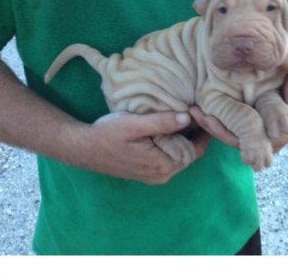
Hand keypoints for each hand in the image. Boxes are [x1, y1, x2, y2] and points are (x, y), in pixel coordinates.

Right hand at [64, 111, 209, 184]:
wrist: (84, 149)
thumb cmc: (108, 134)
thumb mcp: (135, 124)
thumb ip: (162, 122)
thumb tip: (187, 117)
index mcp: (163, 166)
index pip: (196, 151)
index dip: (202, 131)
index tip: (203, 112)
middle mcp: (162, 175)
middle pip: (190, 154)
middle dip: (195, 134)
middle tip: (197, 111)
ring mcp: (155, 176)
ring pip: (180, 156)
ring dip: (185, 139)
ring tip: (186, 116)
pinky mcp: (147, 172)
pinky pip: (169, 158)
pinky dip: (174, 144)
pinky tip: (171, 128)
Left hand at [189, 48, 287, 152]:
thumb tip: (277, 47)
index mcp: (283, 128)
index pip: (252, 140)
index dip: (228, 131)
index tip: (209, 117)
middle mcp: (271, 137)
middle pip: (238, 142)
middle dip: (215, 129)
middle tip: (194, 113)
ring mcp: (262, 134)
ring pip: (234, 137)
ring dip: (214, 126)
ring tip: (192, 111)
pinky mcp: (256, 128)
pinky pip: (234, 129)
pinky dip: (219, 121)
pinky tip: (199, 108)